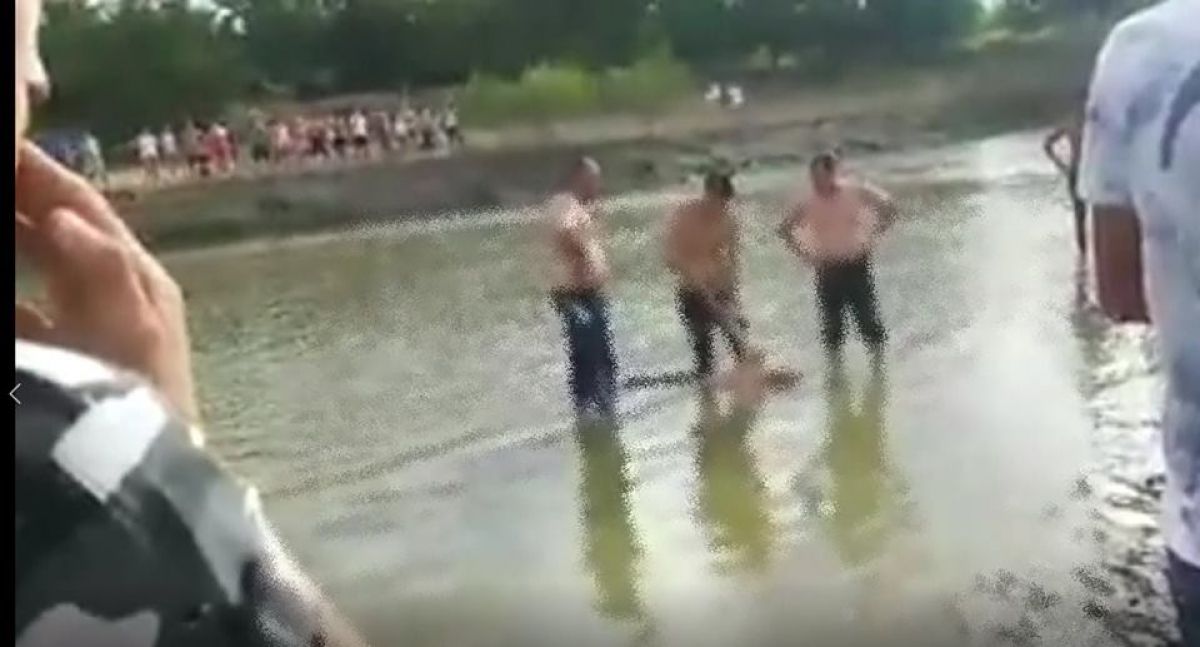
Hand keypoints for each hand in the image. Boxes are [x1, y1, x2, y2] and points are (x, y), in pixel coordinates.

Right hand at [15, 143, 198, 421]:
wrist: (141, 488)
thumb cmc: (139, 403)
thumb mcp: (130, 334)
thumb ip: (101, 273)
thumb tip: (66, 218)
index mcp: (134, 276)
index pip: (78, 206)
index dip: (34, 171)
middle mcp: (112, 291)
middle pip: (52, 229)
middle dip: (14, 200)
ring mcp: (82, 328)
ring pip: (32, 269)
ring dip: (9, 243)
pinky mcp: (59, 364)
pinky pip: (24, 313)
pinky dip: (10, 298)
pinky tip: (1, 294)